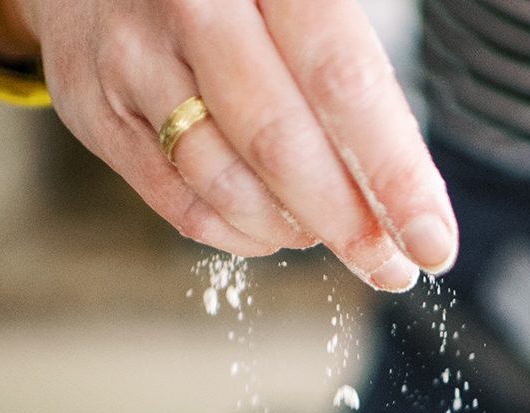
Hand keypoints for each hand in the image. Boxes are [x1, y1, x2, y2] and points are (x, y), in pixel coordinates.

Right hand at [0, 0, 457, 289]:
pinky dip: (243, 234)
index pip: (344, 84)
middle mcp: (192, 3)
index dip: (395, 176)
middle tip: (393, 269)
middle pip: (282, 147)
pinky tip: (275, 225)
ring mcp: (132, 57)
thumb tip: (410, 200)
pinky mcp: (96, 109)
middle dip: (350, 227)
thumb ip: (357, 79)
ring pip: (229, 187)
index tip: (434, 243)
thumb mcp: (306, 0)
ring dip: (296, 229)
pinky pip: (184, 207)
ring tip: (327, 228)